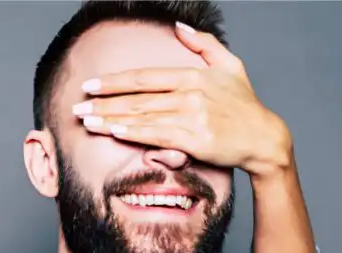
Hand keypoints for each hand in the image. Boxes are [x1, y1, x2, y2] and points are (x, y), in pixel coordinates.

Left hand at [72, 22, 291, 177]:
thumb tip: (178, 25)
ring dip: (111, 120)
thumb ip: (203, 44)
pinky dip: (135, 133)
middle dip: (103, 103)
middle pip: (137, 98)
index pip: (144, 77)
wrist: (264, 138)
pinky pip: (158, 135)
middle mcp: (189, 93)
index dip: (113, 82)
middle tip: (78, 108)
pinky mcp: (196, 139)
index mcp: (192, 75)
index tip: (90, 86)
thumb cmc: (244, 105)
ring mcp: (192, 116)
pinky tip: (115, 132)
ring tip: (88, 122)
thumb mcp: (230, 65)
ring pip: (142, 117)